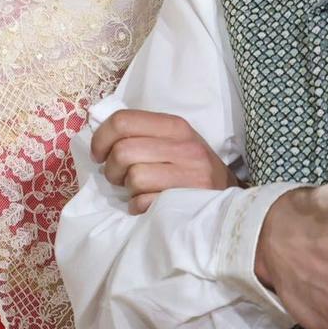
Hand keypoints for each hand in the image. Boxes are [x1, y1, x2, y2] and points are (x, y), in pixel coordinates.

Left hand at [89, 109, 237, 213]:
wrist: (228, 202)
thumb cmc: (192, 170)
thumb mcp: (174, 142)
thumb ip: (143, 134)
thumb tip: (99, 138)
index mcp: (175, 126)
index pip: (123, 121)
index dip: (101, 139)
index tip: (99, 155)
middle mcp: (184, 147)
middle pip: (123, 152)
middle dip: (112, 169)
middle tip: (118, 177)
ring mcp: (189, 175)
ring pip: (133, 178)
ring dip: (127, 190)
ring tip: (136, 191)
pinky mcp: (188, 202)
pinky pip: (143, 203)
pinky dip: (138, 207)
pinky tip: (147, 205)